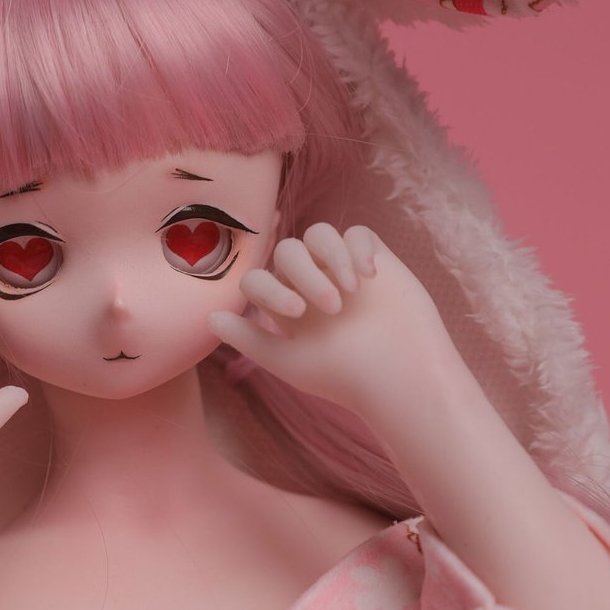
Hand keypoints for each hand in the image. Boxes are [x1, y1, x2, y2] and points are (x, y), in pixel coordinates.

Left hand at [206, 223, 463, 414]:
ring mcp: (342, 269)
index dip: (269, 288)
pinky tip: (369, 277)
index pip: (259, 278)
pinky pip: (357, 232)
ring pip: (319, 234)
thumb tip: (209, 316)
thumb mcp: (288, 361)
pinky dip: (358, 247)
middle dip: (304, 274)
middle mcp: (311, 284)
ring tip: (351, 290)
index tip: (296, 313)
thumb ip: (248, 339)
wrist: (400, 375)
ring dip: (330, 256)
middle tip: (330, 308)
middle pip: (287, 251)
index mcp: (286, 306)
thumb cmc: (343, 376)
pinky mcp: (375, 260)